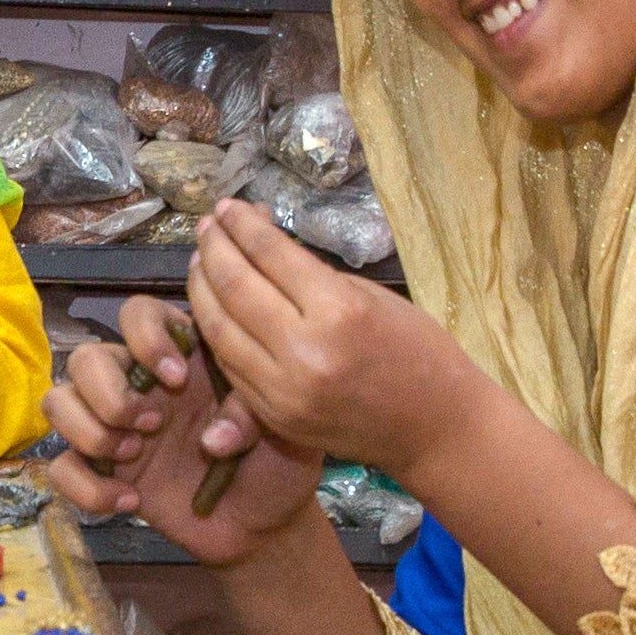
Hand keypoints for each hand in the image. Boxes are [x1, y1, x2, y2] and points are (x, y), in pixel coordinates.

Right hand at [43, 294, 323, 566]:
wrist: (262, 525)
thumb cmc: (273, 462)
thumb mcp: (279, 427)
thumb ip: (248, 416)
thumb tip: (209, 440)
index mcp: (181, 358)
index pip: (137, 314)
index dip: (146, 337)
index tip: (178, 378)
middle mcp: (138, 384)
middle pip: (84, 357)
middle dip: (109, 391)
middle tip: (153, 424)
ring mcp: (114, 427)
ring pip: (57, 402)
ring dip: (89, 429)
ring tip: (133, 455)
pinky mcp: (102, 472)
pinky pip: (60, 468)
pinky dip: (87, 487)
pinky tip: (130, 502)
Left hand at [186, 200, 478, 478]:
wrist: (435, 428)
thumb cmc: (417, 350)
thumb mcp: (371, 296)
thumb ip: (311, 276)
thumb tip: (259, 242)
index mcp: (338, 311)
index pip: (269, 254)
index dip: (241, 224)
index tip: (226, 205)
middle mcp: (303, 351)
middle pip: (234, 288)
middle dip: (214, 249)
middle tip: (207, 226)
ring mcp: (283, 391)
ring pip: (219, 329)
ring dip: (201, 288)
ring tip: (200, 260)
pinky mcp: (274, 416)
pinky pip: (230, 365)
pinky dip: (215, 330)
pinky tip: (211, 306)